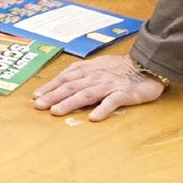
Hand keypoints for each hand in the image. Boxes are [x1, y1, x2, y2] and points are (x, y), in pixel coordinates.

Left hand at [30, 53, 164, 121]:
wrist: (146, 65)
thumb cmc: (119, 68)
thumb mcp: (97, 66)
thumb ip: (81, 74)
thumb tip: (61, 84)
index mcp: (88, 70)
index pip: (65, 78)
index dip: (50, 87)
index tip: (36, 97)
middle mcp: (95, 76)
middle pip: (71, 86)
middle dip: (53, 96)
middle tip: (39, 106)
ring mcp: (109, 84)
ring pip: (86, 94)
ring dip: (70, 103)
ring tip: (57, 111)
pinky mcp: (124, 93)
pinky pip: (112, 101)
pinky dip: (102, 109)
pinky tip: (94, 117)